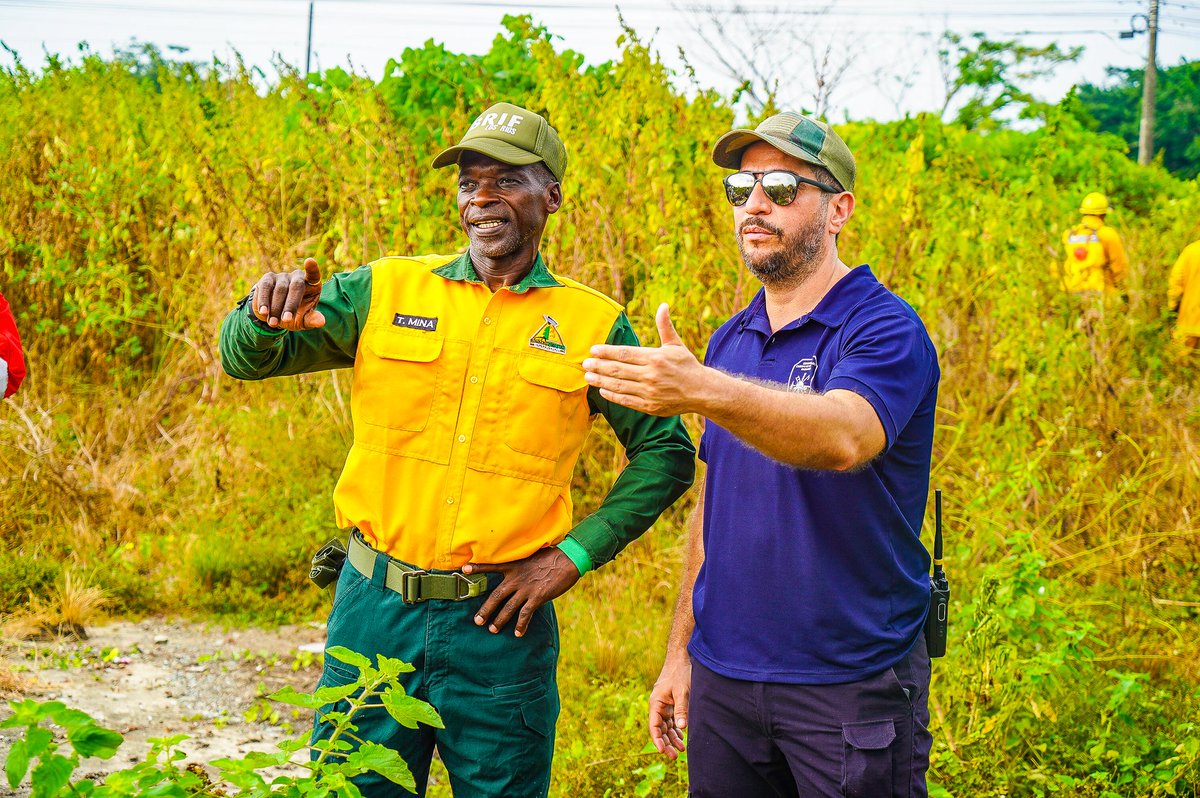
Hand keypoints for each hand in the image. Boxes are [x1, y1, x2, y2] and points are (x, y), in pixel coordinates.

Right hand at [252, 257, 325, 330]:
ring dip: (276, 308)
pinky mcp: (268, 278)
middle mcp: (298, 276)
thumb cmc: (294, 315)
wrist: (274, 314)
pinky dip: (264, 301)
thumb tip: (321, 322)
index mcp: (311, 284)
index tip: (310, 261)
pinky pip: (266, 288)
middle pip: (296, 286)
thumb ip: (312, 320)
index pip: (313, 275)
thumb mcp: (304, 320)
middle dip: (291, 304)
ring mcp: (283, 276)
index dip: (312, 268)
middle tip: (286, 320)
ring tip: (273, 323)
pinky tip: (263, 312)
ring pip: (280, 290)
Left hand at [463, 548, 580, 636]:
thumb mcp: (532, 556)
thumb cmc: (552, 557)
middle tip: (477, 621)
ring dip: (499, 620)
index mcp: (514, 566)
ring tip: (492, 629)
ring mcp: (526, 588)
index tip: (463, 569)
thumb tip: (517, 573)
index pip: (492, 566)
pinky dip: (521, 625)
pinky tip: (517, 633)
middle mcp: (517, 578)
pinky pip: (526, 614)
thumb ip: (522, 566)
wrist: (568, 559)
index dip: (477, 567)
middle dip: (485, 609)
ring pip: (508, 607)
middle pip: (496, 595)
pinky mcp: (537, 596)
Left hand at [582, 303, 711, 415]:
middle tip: (584, 363)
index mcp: (655, 358)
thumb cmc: (686, 366)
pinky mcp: (649, 406)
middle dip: (599, 366)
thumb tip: (663, 306)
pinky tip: (602, 390)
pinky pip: (626, 400)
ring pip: (619, 386)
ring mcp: (649, 392)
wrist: (701, 391)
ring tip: (588, 377)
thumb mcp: (676, 345)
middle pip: (617, 369)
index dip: (606, 351)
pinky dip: (612, 396)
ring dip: (601, 381)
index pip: (624, 353)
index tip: (593, 349)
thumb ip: (665, 326)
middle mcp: (650, 375)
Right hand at [648, 651, 690, 758]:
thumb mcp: (682, 691)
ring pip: (666, 726)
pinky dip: (676, 729)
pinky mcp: (671, 703)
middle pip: (660, 729)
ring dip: (672, 737)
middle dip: (666, 743)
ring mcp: (664, 705)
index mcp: (656, 703)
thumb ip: (681, 709)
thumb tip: (682, 727)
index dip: (657, 740)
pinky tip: (682, 736)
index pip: (654, 726)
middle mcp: (658, 706)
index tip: (662, 751)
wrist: (681, 658)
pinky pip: (672, 720)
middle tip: (674, 756)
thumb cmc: (680, 673)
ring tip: (681, 750)